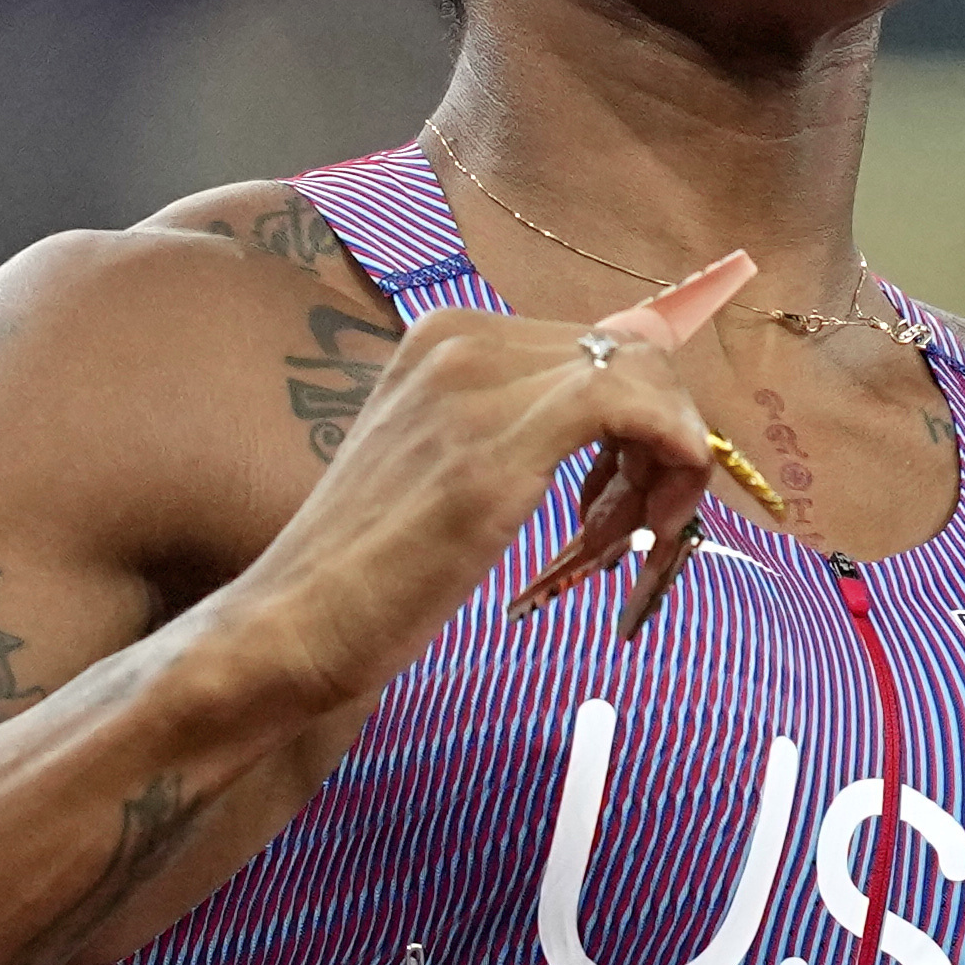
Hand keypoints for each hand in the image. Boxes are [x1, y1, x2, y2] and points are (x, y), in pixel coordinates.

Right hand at [211, 252, 758, 704]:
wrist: (294, 626)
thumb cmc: (376, 571)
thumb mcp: (456, 471)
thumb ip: (522, 430)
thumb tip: (626, 426)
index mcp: (448, 338)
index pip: (599, 347)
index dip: (645, 419)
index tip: (635, 498)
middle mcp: (461, 339)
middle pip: (631, 353)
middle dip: (664, 437)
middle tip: (648, 524)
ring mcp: (474, 384)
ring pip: (642, 375)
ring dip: (669, 460)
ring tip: (632, 540)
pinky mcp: (495, 446)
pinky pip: (632, 405)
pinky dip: (670, 457)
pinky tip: (649, 524)